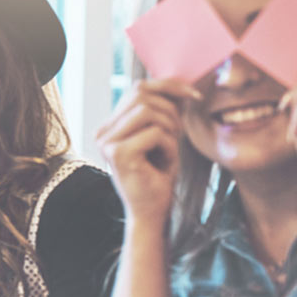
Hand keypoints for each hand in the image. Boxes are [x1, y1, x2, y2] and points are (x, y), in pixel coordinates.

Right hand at [96, 79, 200, 225]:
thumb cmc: (158, 175)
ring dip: (170, 129)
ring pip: (148, 111)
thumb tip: (179, 84)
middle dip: (171, 110)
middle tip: (178, 135)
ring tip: (169, 150)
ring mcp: (107, 142)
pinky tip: (164, 163)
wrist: (151, 212)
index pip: (137, 88)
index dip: (168, 85)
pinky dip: (170, 146)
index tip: (193, 95)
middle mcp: (103, 132)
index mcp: (110, 126)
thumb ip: (162, 111)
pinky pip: (155, 132)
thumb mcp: (162, 136)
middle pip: (142, 94)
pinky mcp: (118, 153)